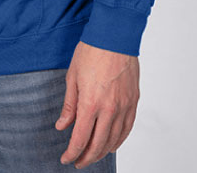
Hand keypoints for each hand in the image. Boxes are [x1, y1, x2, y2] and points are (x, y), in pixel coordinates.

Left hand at [55, 40, 138, 167]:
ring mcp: (124, 106)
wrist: (114, 35)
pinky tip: (112, 144)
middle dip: (86, 157)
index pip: (80, 139)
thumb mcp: (72, 76)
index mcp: (91, 103)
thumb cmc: (92, 51)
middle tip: (78, 161)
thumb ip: (69, 105)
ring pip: (114, 140)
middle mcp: (109, 109)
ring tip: (93, 155)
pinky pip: (127, 128)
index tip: (66, 159)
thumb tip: (62, 125)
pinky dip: (119, 140)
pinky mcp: (133, 100)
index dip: (72, 153)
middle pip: (98, 144)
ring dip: (102, 152)